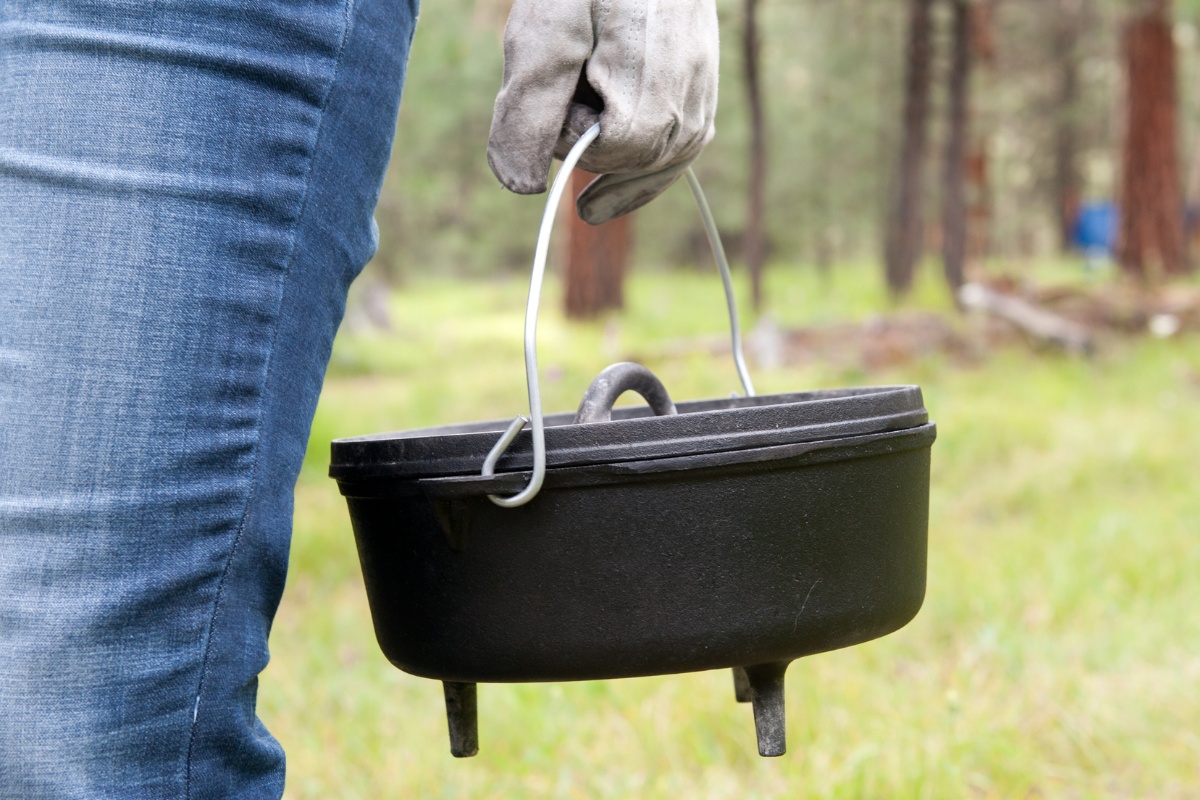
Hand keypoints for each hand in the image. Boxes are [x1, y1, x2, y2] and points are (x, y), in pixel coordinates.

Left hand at [487, 0, 719, 224]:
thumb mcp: (545, 36)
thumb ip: (528, 113)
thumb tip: (521, 189)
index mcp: (652, 106)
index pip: (596, 156)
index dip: (564, 128)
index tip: (558, 81)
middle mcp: (689, 116)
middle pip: (621, 165)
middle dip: (586, 135)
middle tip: (579, 75)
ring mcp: (702, 108)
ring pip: (649, 167)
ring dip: (611, 152)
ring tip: (588, 111)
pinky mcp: (703, 98)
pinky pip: (674, 156)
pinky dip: (640, 173)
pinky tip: (606, 199)